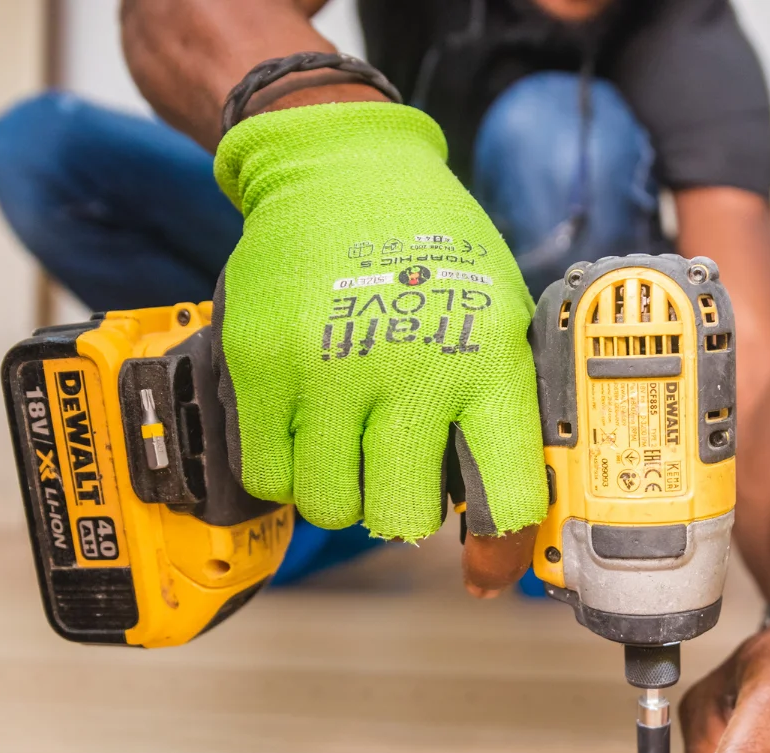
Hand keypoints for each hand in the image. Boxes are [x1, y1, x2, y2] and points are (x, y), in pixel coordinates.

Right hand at [211, 103, 548, 588]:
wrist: (341, 168)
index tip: (486, 566)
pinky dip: (286, 468)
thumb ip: (503, 412)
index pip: (506, 496)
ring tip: (349, 440)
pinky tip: (306, 427)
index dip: (500, 547)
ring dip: (341, 489)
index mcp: (488, 362)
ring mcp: (328, 369)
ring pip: (330, 506)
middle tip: (397, 471)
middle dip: (401, 509)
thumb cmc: (433, 253)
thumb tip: (509, 525)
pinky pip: (267, 476)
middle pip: (402, 517)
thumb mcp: (499, 318)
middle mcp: (410, 370)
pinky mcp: (260, 365)